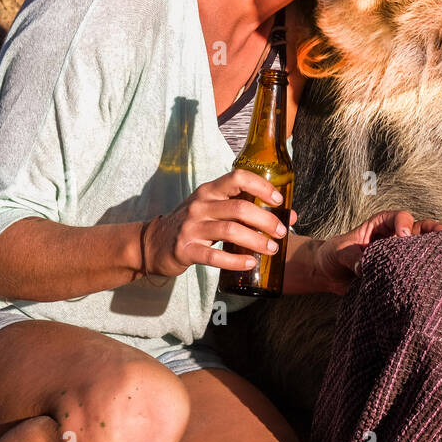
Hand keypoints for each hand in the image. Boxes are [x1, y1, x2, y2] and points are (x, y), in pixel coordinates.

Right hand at [143, 169, 296, 278]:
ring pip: (230, 231)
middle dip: (266, 220)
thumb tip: (288, 216)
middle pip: (239, 208)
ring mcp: (191, 227)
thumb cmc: (193, 224)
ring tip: (272, 248)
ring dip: (256, 241)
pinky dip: (235, 261)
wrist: (152, 244)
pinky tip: (250, 263)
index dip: (261, 186)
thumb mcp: (213, 209)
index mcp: (209, 191)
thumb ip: (245, 209)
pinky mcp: (185, 249)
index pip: (237, 177)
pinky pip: (214, 256)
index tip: (278, 200)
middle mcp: (200, 205)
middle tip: (281, 232)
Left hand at [306, 210, 441, 294]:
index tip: (403, 237)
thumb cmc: (333, 255)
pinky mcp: (399, 273)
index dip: (405, 224)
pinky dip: (426, 274)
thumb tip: (365, 268)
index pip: (400, 217)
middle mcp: (395, 237)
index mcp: (382, 224)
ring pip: (424, 249)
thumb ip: (352, 257)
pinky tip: (435, 280)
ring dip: (435, 252)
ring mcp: (400, 255)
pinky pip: (415, 271)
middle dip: (434, 232)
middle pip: (421, 230)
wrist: (328, 275)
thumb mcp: (339, 251)